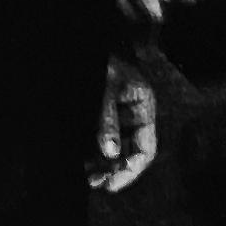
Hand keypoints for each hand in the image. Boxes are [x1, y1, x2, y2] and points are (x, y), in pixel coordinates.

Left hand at [90, 60, 157, 192]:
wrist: (81, 41)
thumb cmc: (101, 59)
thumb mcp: (106, 88)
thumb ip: (108, 119)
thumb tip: (110, 152)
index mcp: (143, 107)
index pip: (145, 148)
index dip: (131, 169)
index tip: (112, 184)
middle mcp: (132, 114)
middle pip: (127, 151)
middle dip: (112, 169)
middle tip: (94, 183)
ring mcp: (116, 114)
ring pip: (112, 147)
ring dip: (100, 163)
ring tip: (86, 177)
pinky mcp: (99, 114)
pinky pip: (100, 137)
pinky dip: (92, 151)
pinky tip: (82, 161)